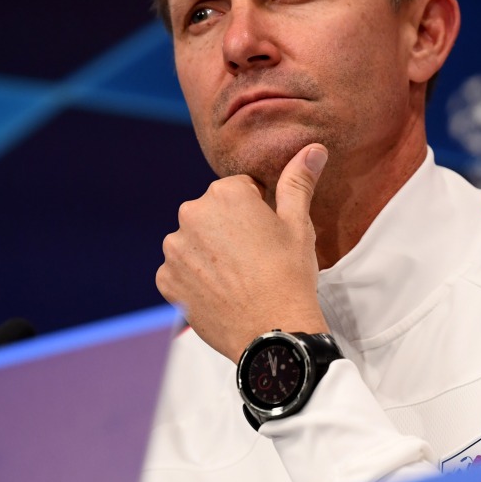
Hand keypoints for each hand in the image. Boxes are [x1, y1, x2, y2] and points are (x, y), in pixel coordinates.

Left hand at [156, 143, 330, 361]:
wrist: (272, 332)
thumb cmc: (289, 275)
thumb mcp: (298, 224)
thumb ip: (298, 182)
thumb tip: (314, 149)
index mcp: (224, 195)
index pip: (237, 190)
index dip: (255, 212)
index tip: (266, 236)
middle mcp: (191, 215)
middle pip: (210, 214)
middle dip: (227, 229)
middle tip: (253, 259)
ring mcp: (175, 250)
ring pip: (192, 241)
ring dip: (208, 253)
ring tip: (236, 277)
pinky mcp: (166, 280)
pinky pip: (179, 271)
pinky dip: (194, 279)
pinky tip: (219, 292)